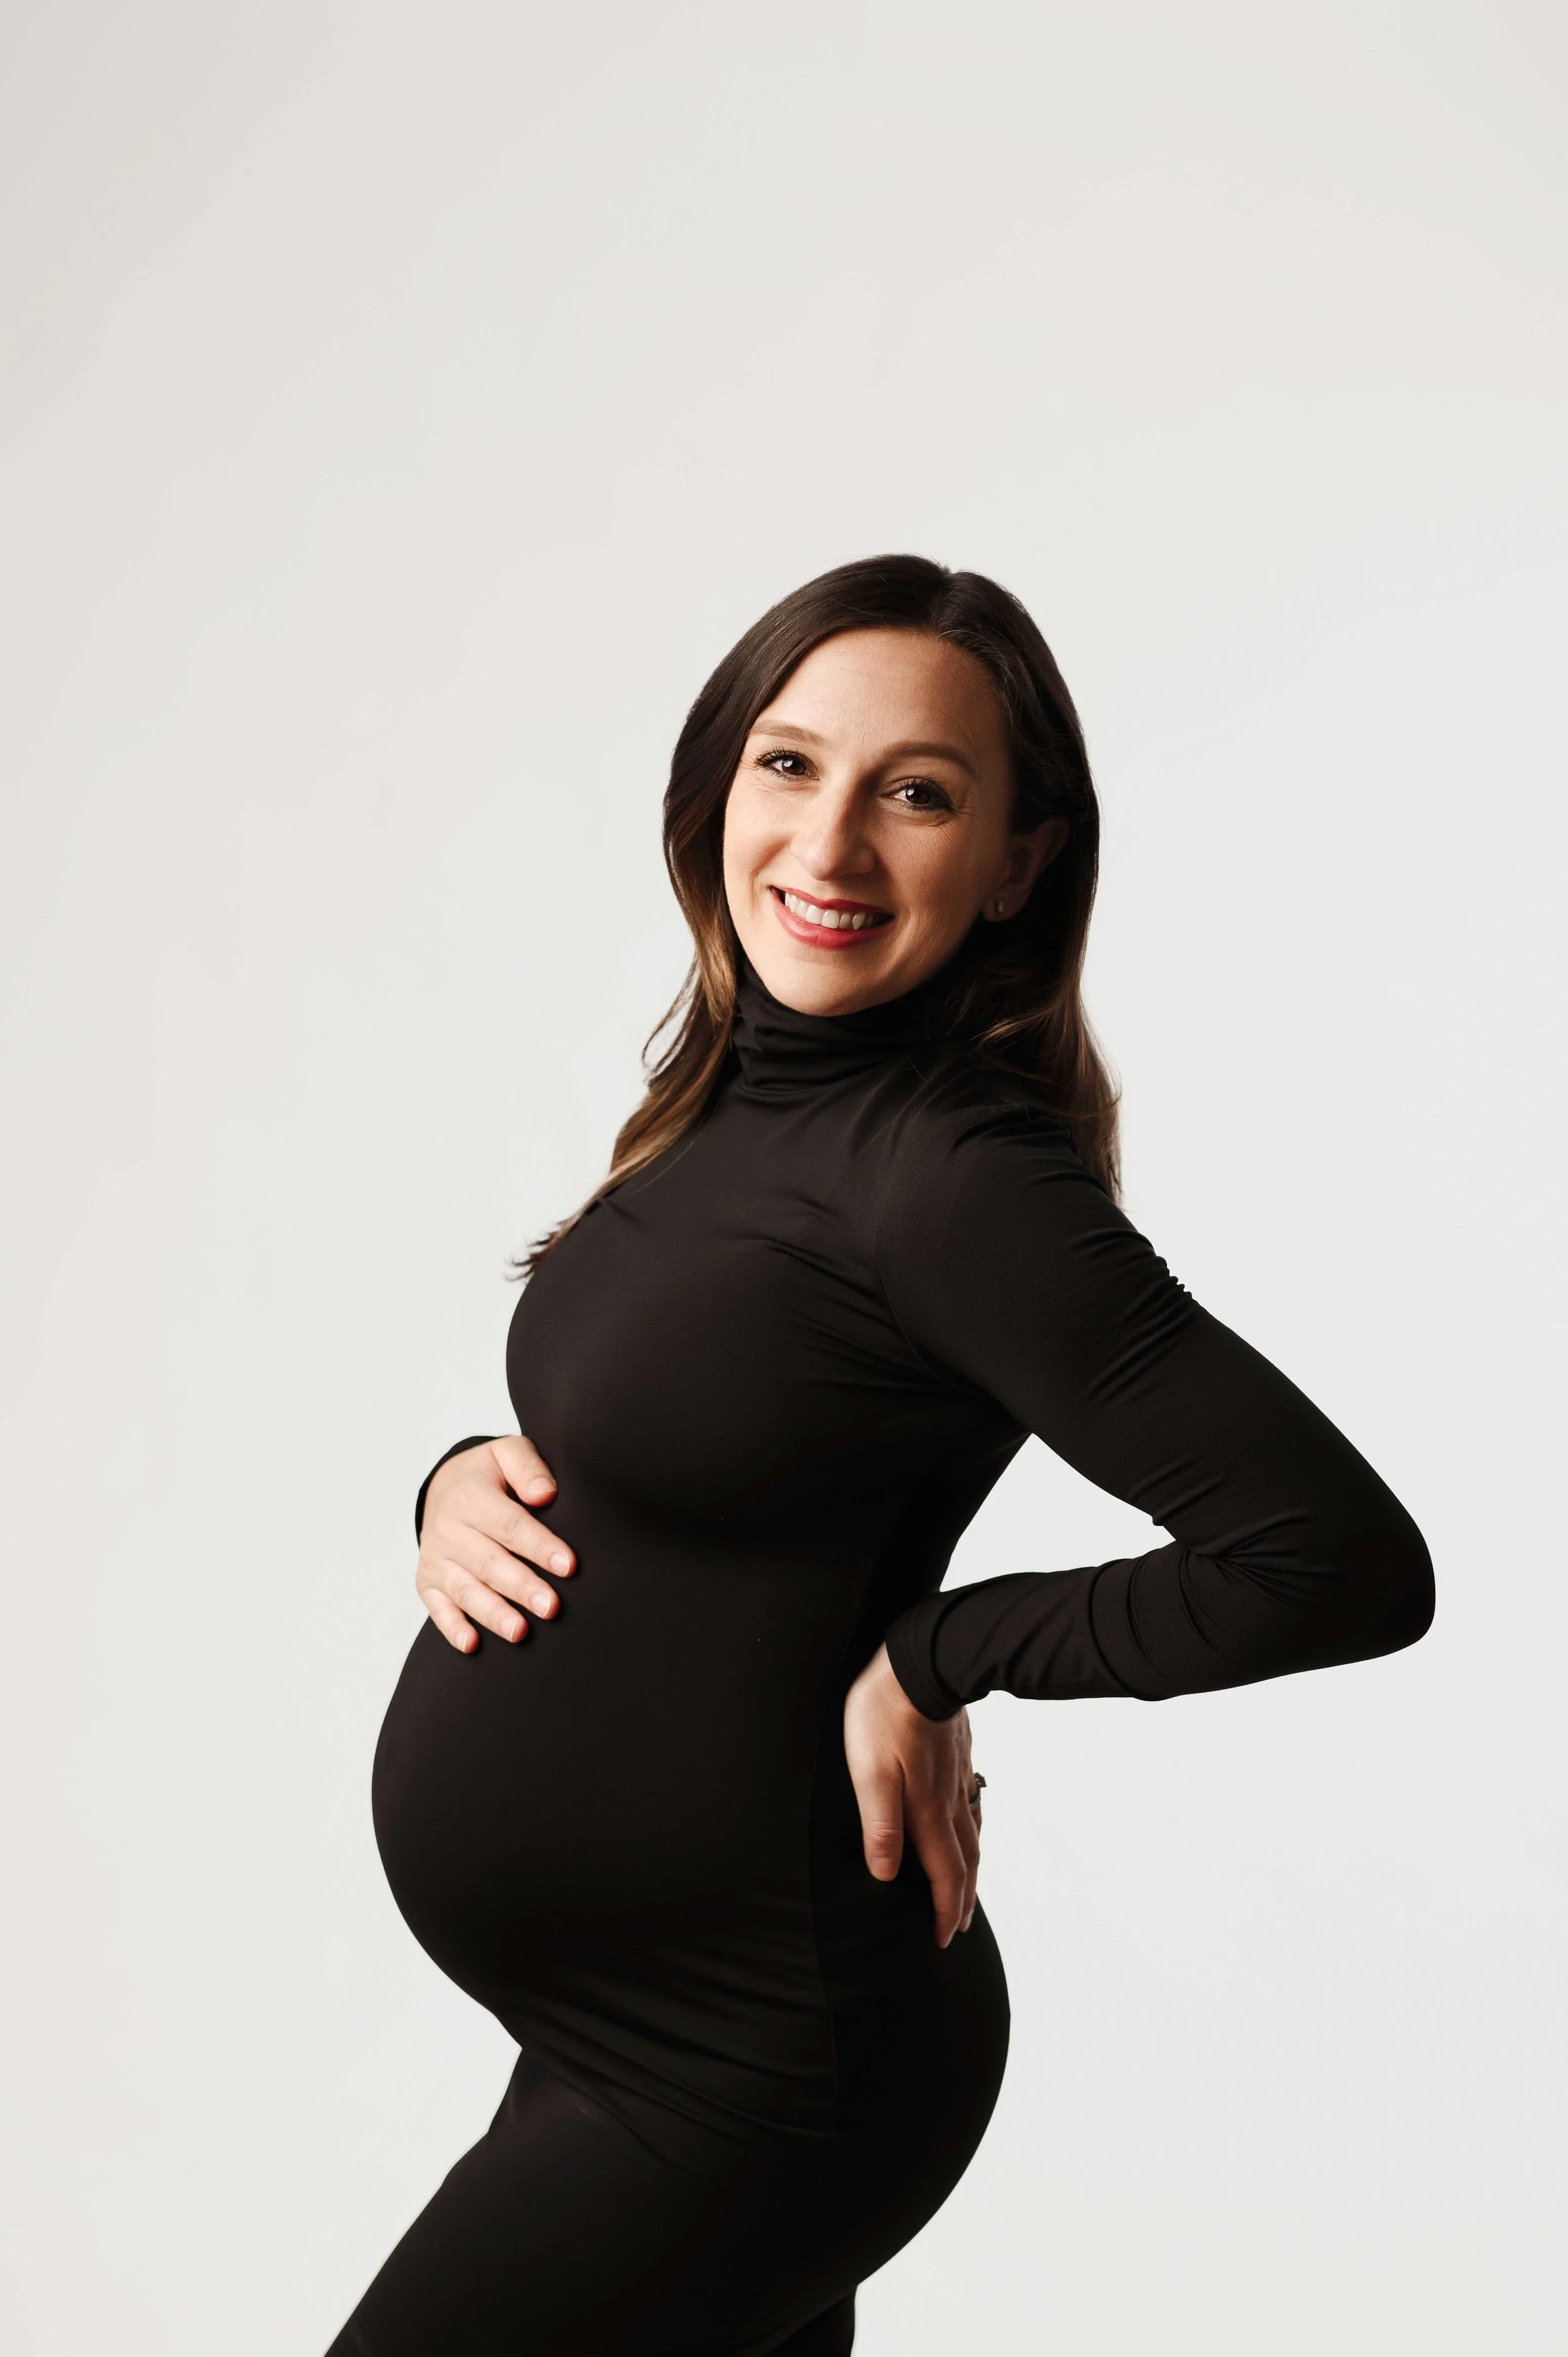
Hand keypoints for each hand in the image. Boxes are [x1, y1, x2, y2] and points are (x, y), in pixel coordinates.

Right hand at [415, 1436, 575, 1652]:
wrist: (444, 1486)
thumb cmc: (489, 1474)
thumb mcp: (508, 1453)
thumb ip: (527, 1467)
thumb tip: (545, 1494)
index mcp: (469, 1495)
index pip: (509, 1524)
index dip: (539, 1546)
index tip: (569, 1565)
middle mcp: (448, 1529)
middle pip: (489, 1563)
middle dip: (521, 1587)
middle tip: (551, 1607)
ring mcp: (435, 1559)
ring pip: (465, 1590)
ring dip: (492, 1613)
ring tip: (520, 1632)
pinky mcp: (427, 1582)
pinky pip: (438, 1608)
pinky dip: (452, 1628)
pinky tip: (472, 1645)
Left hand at [843, 1643, 980, 1947]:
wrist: (921, 1661)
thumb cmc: (885, 1715)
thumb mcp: (869, 1772)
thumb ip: (879, 1825)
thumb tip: (886, 1873)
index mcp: (928, 1810)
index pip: (944, 1874)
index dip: (943, 1910)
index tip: (941, 1939)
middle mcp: (950, 1799)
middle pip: (964, 1861)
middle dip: (960, 1899)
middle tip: (956, 1927)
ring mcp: (958, 1776)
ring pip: (972, 1834)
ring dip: (970, 1869)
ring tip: (966, 1889)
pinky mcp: (958, 1755)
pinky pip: (971, 1804)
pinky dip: (973, 1829)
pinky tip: (969, 1823)